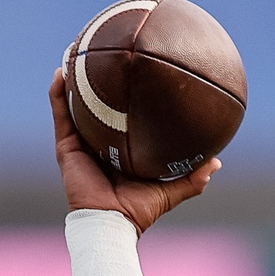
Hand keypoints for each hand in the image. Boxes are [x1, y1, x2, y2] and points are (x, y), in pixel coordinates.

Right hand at [49, 70, 217, 232]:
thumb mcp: (170, 190)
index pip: (122, 119)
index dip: (125, 99)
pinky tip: (61, 71)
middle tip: (104, 55)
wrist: (111, 223)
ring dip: (72, 80)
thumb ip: (192, 177)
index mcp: (119, 151)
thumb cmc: (139, 210)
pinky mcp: (66, 147)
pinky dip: (58, 94)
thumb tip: (216, 162)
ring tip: (75, 52)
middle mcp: (99, 144)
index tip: (133, 75)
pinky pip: (61, 114)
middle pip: (96, 107)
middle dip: (97, 83)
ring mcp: (80, 144)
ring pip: (74, 105)